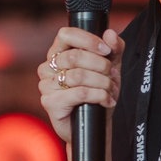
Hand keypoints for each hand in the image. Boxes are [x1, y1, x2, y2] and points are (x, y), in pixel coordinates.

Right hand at [38, 27, 122, 143]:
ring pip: (78, 76)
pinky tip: (106, 101)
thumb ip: (114, 50)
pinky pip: (79, 93)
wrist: (94, 127)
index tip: (106, 50)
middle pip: (74, 56)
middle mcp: (48, 67)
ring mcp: (46, 85)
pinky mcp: (50, 102)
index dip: (87, 40)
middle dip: (100, 65)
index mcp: (59, 54)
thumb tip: (110, 34)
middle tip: (112, 75)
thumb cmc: (98, 94)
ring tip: (111, 90)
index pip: (66, 34)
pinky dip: (99, 96)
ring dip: (102, 83)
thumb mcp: (110, 69)